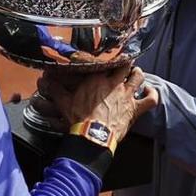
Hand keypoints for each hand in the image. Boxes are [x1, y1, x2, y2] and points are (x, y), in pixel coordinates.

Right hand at [38, 66, 158, 141]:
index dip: (107, 59)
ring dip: (137, 75)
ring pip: (138, 77)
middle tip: (121, 65)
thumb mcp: (64, 103)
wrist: (92, 136)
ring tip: (135, 74)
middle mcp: (113, 84)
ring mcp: (126, 95)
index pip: (105, 62)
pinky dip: (152, 94)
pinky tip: (149, 91)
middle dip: (124, 64)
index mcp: (96, 79)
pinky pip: (150, 99)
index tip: (105, 58)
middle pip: (124, 66)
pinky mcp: (134, 109)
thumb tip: (44, 81)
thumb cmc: (79, 119)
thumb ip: (55, 89)